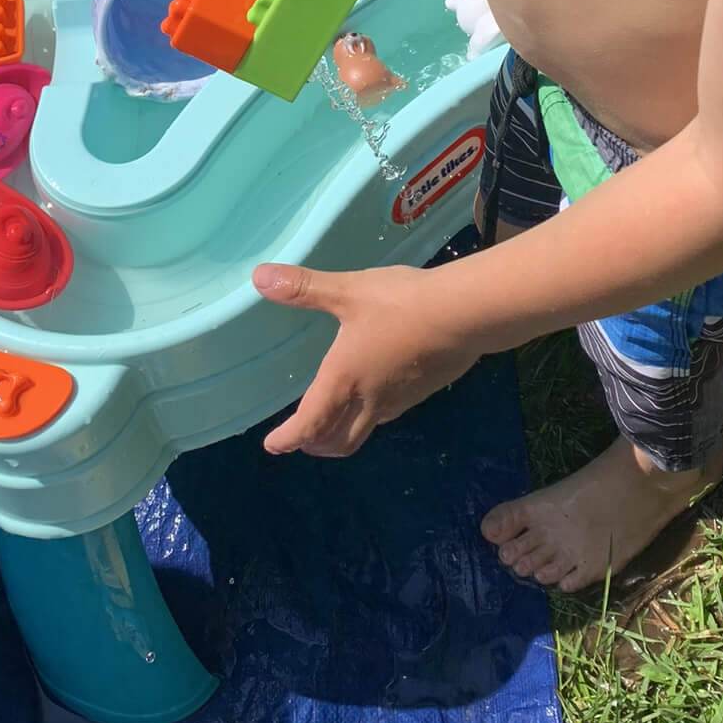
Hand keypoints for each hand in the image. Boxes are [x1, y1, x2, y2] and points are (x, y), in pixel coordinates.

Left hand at [252, 261, 479, 454]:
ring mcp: (398, 399)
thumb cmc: (400, 305)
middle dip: (316, 444)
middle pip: (339, 441)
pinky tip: (375, 394)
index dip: (288, 439)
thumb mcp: (349, 292)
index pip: (309, 424)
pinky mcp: (422, 392)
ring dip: (343, 435)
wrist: (464, 316)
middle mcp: (368, 400)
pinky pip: (387, 415)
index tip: (273, 446)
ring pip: (364, 431)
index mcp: (343, 380)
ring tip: (333, 421)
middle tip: (302, 440)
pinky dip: (369, 417)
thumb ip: (304, 287)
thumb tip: (259, 277)